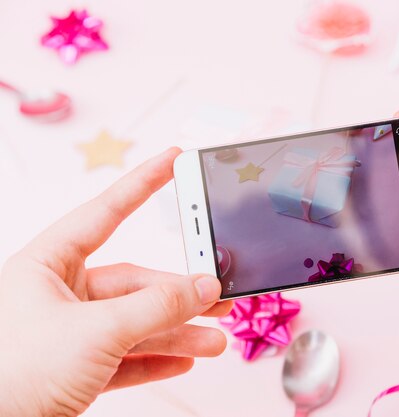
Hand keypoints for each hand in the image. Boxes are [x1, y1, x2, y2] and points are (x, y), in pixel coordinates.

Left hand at [0, 148, 232, 416]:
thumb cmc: (12, 377)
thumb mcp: (95, 331)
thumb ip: (156, 307)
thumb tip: (202, 287)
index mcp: (47, 267)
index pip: (104, 213)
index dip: (143, 183)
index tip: (173, 161)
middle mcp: (58, 294)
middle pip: (133, 282)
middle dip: (178, 293)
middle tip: (217, 294)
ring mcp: (68, 333)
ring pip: (136, 323)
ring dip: (178, 332)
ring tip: (215, 339)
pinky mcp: (76, 368)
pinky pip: (126, 356)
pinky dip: (157, 358)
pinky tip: (186, 359)